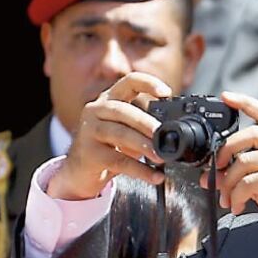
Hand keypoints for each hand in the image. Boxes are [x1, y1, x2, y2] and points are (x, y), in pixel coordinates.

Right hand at [47, 73, 168, 199]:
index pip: (129, 82)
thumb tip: (177, 131)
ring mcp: (90, 131)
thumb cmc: (109, 147)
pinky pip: (118, 161)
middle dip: (146, 123)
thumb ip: (146, 126)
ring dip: (143, 144)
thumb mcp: (127, 130)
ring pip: (119, 134)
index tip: (166, 93)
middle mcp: (96, 110)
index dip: (148, 83)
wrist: (80, 171)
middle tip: (163, 134)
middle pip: (123, 110)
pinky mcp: (89, 154)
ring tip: (160, 157)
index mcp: (110, 100)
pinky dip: (139, 169)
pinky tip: (154, 176)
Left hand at [209, 92, 257, 247]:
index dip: (244, 103)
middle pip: (250, 134)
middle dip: (225, 151)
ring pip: (245, 161)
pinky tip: (238, 205)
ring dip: (228, 183)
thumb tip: (214, 175)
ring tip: (228, 199)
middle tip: (215, 168)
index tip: (226, 97)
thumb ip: (247, 174)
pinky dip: (237, 195)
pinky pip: (249, 181)